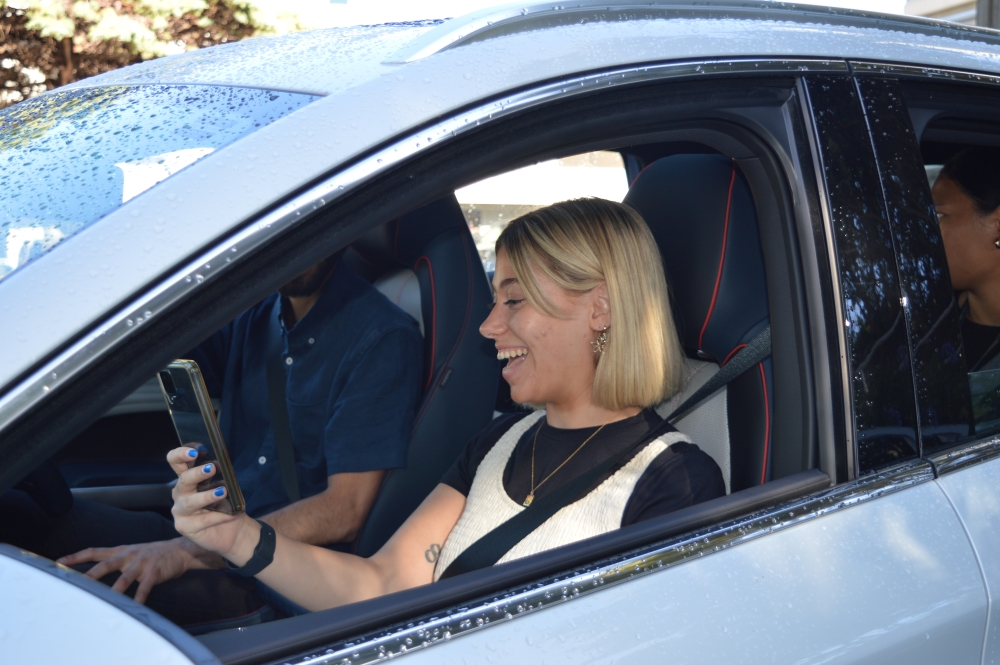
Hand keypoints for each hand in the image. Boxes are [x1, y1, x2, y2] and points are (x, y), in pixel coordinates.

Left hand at [56, 538, 215, 603]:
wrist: (180, 550)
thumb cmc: (154, 554)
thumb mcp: (134, 552)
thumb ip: (117, 560)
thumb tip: (96, 572)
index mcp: (121, 551)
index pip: (94, 552)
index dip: (76, 557)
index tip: (59, 562)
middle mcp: (129, 555)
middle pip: (105, 565)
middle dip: (89, 576)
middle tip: (75, 584)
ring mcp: (141, 564)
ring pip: (123, 579)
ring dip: (113, 591)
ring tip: (104, 601)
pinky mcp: (154, 572)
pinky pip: (144, 588)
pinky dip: (139, 598)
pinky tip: (135, 607)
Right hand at [167, 447, 257, 564]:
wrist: (234, 530)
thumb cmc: (227, 504)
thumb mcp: (226, 487)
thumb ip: (221, 477)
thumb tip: (223, 466)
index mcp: (188, 479)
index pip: (176, 462)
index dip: (180, 454)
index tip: (194, 451)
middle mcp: (180, 493)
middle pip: (183, 480)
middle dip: (197, 473)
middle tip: (211, 468)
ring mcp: (179, 511)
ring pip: (190, 502)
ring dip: (207, 496)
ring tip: (222, 492)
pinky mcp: (184, 527)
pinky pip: (201, 520)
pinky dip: (217, 516)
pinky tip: (229, 514)